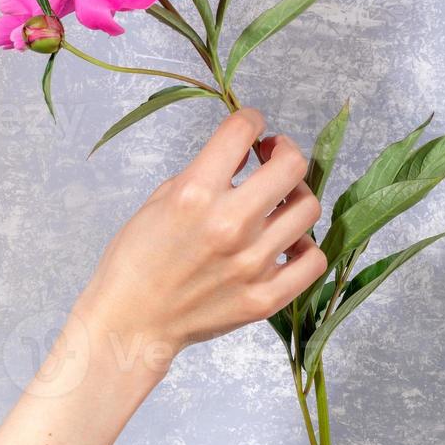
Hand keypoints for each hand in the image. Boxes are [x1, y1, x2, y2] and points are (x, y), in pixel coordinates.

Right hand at [77, 108, 326, 379]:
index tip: (253, 127)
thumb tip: (245, 152)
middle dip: (284, 151)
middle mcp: (229, 224)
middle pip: (292, 166)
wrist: (131, 324)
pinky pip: (313, 261)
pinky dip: (305, 247)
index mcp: (195, 194)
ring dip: (295, 196)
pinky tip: (288, 243)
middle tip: (273, 156)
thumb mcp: (161, 199)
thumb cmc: (137, 260)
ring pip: (307, 208)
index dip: (251, 120)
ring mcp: (252, 263)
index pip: (242, 130)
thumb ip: (206, 172)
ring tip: (280, 202)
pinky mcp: (265, 298)